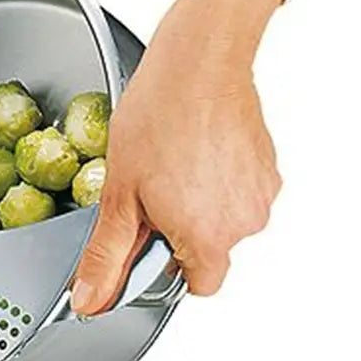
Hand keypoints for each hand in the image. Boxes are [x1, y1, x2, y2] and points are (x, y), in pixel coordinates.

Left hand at [71, 0, 284, 313]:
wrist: (199, 60)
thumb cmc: (159, 118)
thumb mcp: (119, 195)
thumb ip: (107, 255)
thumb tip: (91, 301)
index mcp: (209, 239)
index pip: (196, 287)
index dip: (167, 267)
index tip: (149, 238)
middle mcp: (245, 223)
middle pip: (210, 252)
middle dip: (180, 231)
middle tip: (152, 190)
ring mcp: (262, 194)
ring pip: (224, 220)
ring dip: (199, 204)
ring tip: (173, 163)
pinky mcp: (269, 166)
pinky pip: (239, 191)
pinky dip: (218, 180)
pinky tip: (194, 150)